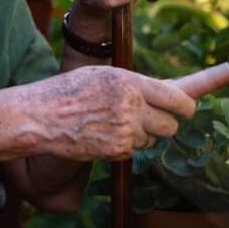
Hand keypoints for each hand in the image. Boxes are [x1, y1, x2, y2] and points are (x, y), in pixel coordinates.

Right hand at [26, 65, 196, 160]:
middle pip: (171, 125)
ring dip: (140, 136)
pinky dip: (122, 147)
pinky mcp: (116, 150)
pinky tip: (101, 135)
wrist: (40, 116)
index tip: (188, 110)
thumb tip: (168, 89)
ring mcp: (125, 130)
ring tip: (111, 124)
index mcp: (130, 82)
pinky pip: (133, 151)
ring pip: (151, 140)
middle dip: (164, 125)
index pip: (177, 98)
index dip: (186, 107)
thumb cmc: (69, 91)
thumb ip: (133, 84)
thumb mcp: (102, 76)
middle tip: (148, 121)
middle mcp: (131, 105)